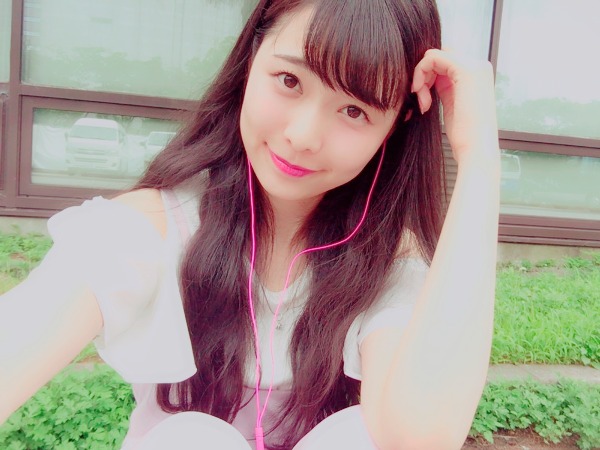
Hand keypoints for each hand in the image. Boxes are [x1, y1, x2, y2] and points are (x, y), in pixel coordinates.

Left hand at [411, 49, 499, 166]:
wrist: (476, 151)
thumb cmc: (463, 135)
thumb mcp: (452, 104)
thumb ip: (444, 86)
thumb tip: (429, 76)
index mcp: (477, 74)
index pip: (444, 61)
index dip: (428, 76)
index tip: (423, 100)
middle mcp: (479, 66)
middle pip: (438, 56)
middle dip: (423, 76)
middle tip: (421, 101)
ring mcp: (475, 66)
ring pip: (433, 55)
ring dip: (421, 77)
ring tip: (423, 103)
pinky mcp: (466, 71)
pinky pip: (432, 58)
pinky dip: (421, 74)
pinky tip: (422, 97)